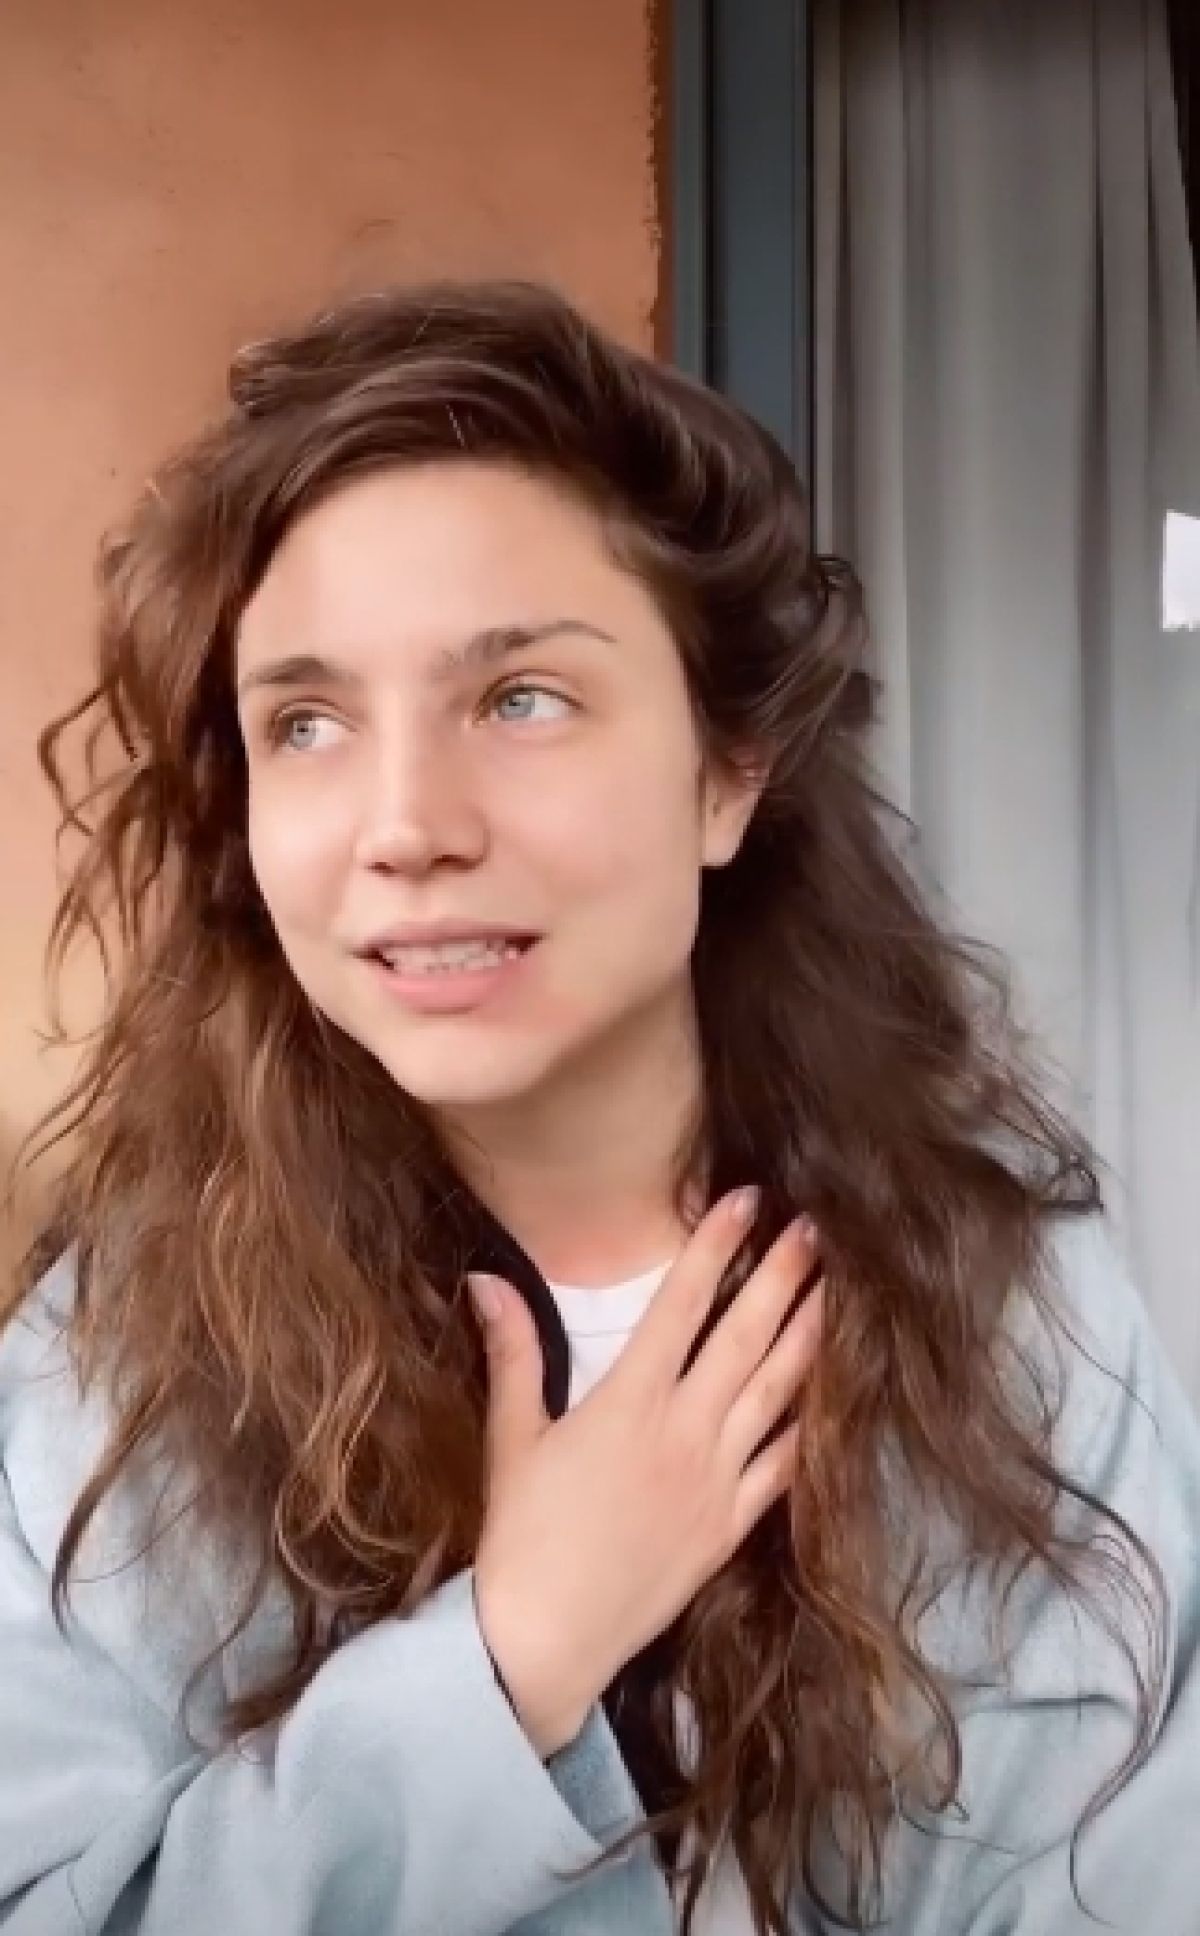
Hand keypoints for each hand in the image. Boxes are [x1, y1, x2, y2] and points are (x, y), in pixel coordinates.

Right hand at [469, 1191, 823, 1756]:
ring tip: (833, 1290)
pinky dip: (809, 1426)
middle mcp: (684, 1429)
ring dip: (808, 1336)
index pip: (683, 1302)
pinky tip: (828, 1396)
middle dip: (782, 1276)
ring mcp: (717, 1479)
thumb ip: (512, 1352)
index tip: (747, 1199)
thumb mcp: (512, 1437)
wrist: (547, 1639)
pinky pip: (784, 1466)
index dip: (716, 1244)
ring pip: (777, 1392)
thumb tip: (486, 1279)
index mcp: (628, 1399)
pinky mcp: (732, 1526)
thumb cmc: (521, 1535)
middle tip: (812, 1230)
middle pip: (746, 1336)